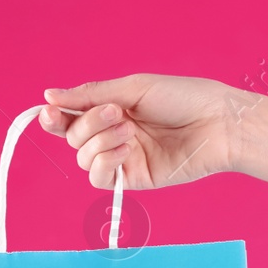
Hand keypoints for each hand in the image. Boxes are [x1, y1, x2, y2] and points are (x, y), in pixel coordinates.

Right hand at [39, 74, 246, 189]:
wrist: (218, 123)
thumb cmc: (184, 98)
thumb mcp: (134, 88)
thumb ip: (91, 95)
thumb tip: (49, 96)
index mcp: (112, 109)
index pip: (71, 117)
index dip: (55, 117)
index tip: (49, 111)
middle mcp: (113, 134)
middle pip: (74, 138)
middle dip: (88, 124)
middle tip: (117, 112)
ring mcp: (122, 158)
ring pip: (82, 158)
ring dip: (100, 141)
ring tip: (129, 130)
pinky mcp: (132, 179)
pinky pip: (98, 178)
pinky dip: (104, 161)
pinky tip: (125, 149)